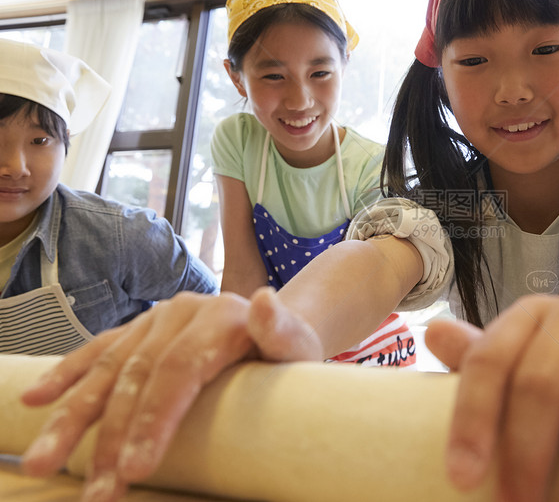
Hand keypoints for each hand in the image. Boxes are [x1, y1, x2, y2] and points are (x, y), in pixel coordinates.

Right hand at [19, 287, 321, 501]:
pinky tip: (35, 400)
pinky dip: (65, 375)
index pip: (181, 370)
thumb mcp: (297, 345)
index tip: (136, 468)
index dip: (154, 418)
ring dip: (72, 419)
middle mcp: (181, 314)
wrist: (273, 330)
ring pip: (107, 370)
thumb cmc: (287, 353)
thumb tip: (266, 300)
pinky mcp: (138, 329)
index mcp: (219, 317)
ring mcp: (155, 320)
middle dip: (111, 439)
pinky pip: (96, 352)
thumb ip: (283, 330)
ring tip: (44, 461)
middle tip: (98, 493)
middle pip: (137, 377)